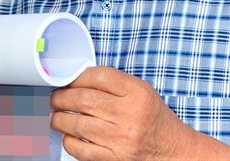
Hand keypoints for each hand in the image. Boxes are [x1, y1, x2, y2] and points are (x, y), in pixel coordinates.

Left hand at [50, 66, 186, 160]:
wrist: (174, 151)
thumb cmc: (153, 118)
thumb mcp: (141, 92)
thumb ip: (114, 83)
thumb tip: (78, 79)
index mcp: (137, 92)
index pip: (99, 76)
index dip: (77, 76)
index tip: (68, 80)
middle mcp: (129, 114)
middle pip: (84, 99)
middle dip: (62, 97)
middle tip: (56, 98)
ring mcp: (121, 138)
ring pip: (78, 123)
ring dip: (60, 118)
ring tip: (56, 116)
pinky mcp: (114, 158)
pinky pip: (81, 149)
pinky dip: (69, 140)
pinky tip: (68, 135)